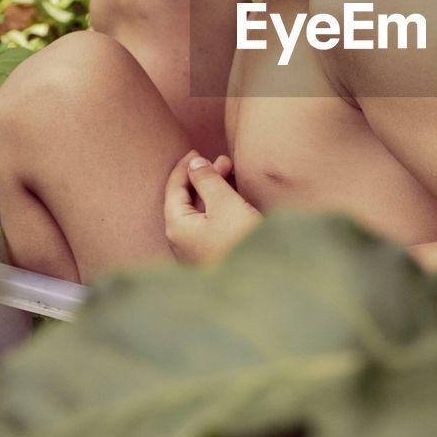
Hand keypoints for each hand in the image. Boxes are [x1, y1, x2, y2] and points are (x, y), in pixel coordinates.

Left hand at [164, 149, 260, 264]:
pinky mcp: (214, 257)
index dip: (184, 168)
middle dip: (204, 177)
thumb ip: (207, 180)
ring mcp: (197, 251)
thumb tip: (195, 163)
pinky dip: (220, 207)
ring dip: (214, 191)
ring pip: (200, 212)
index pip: (173, 189)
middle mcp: (182, 241)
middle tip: (223, 161)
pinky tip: (235, 200)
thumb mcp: (225, 203)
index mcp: (177, 227)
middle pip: (187, 200)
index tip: (196, 151)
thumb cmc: (241, 242)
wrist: (263, 285)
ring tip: (232, 175)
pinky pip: (211, 224)